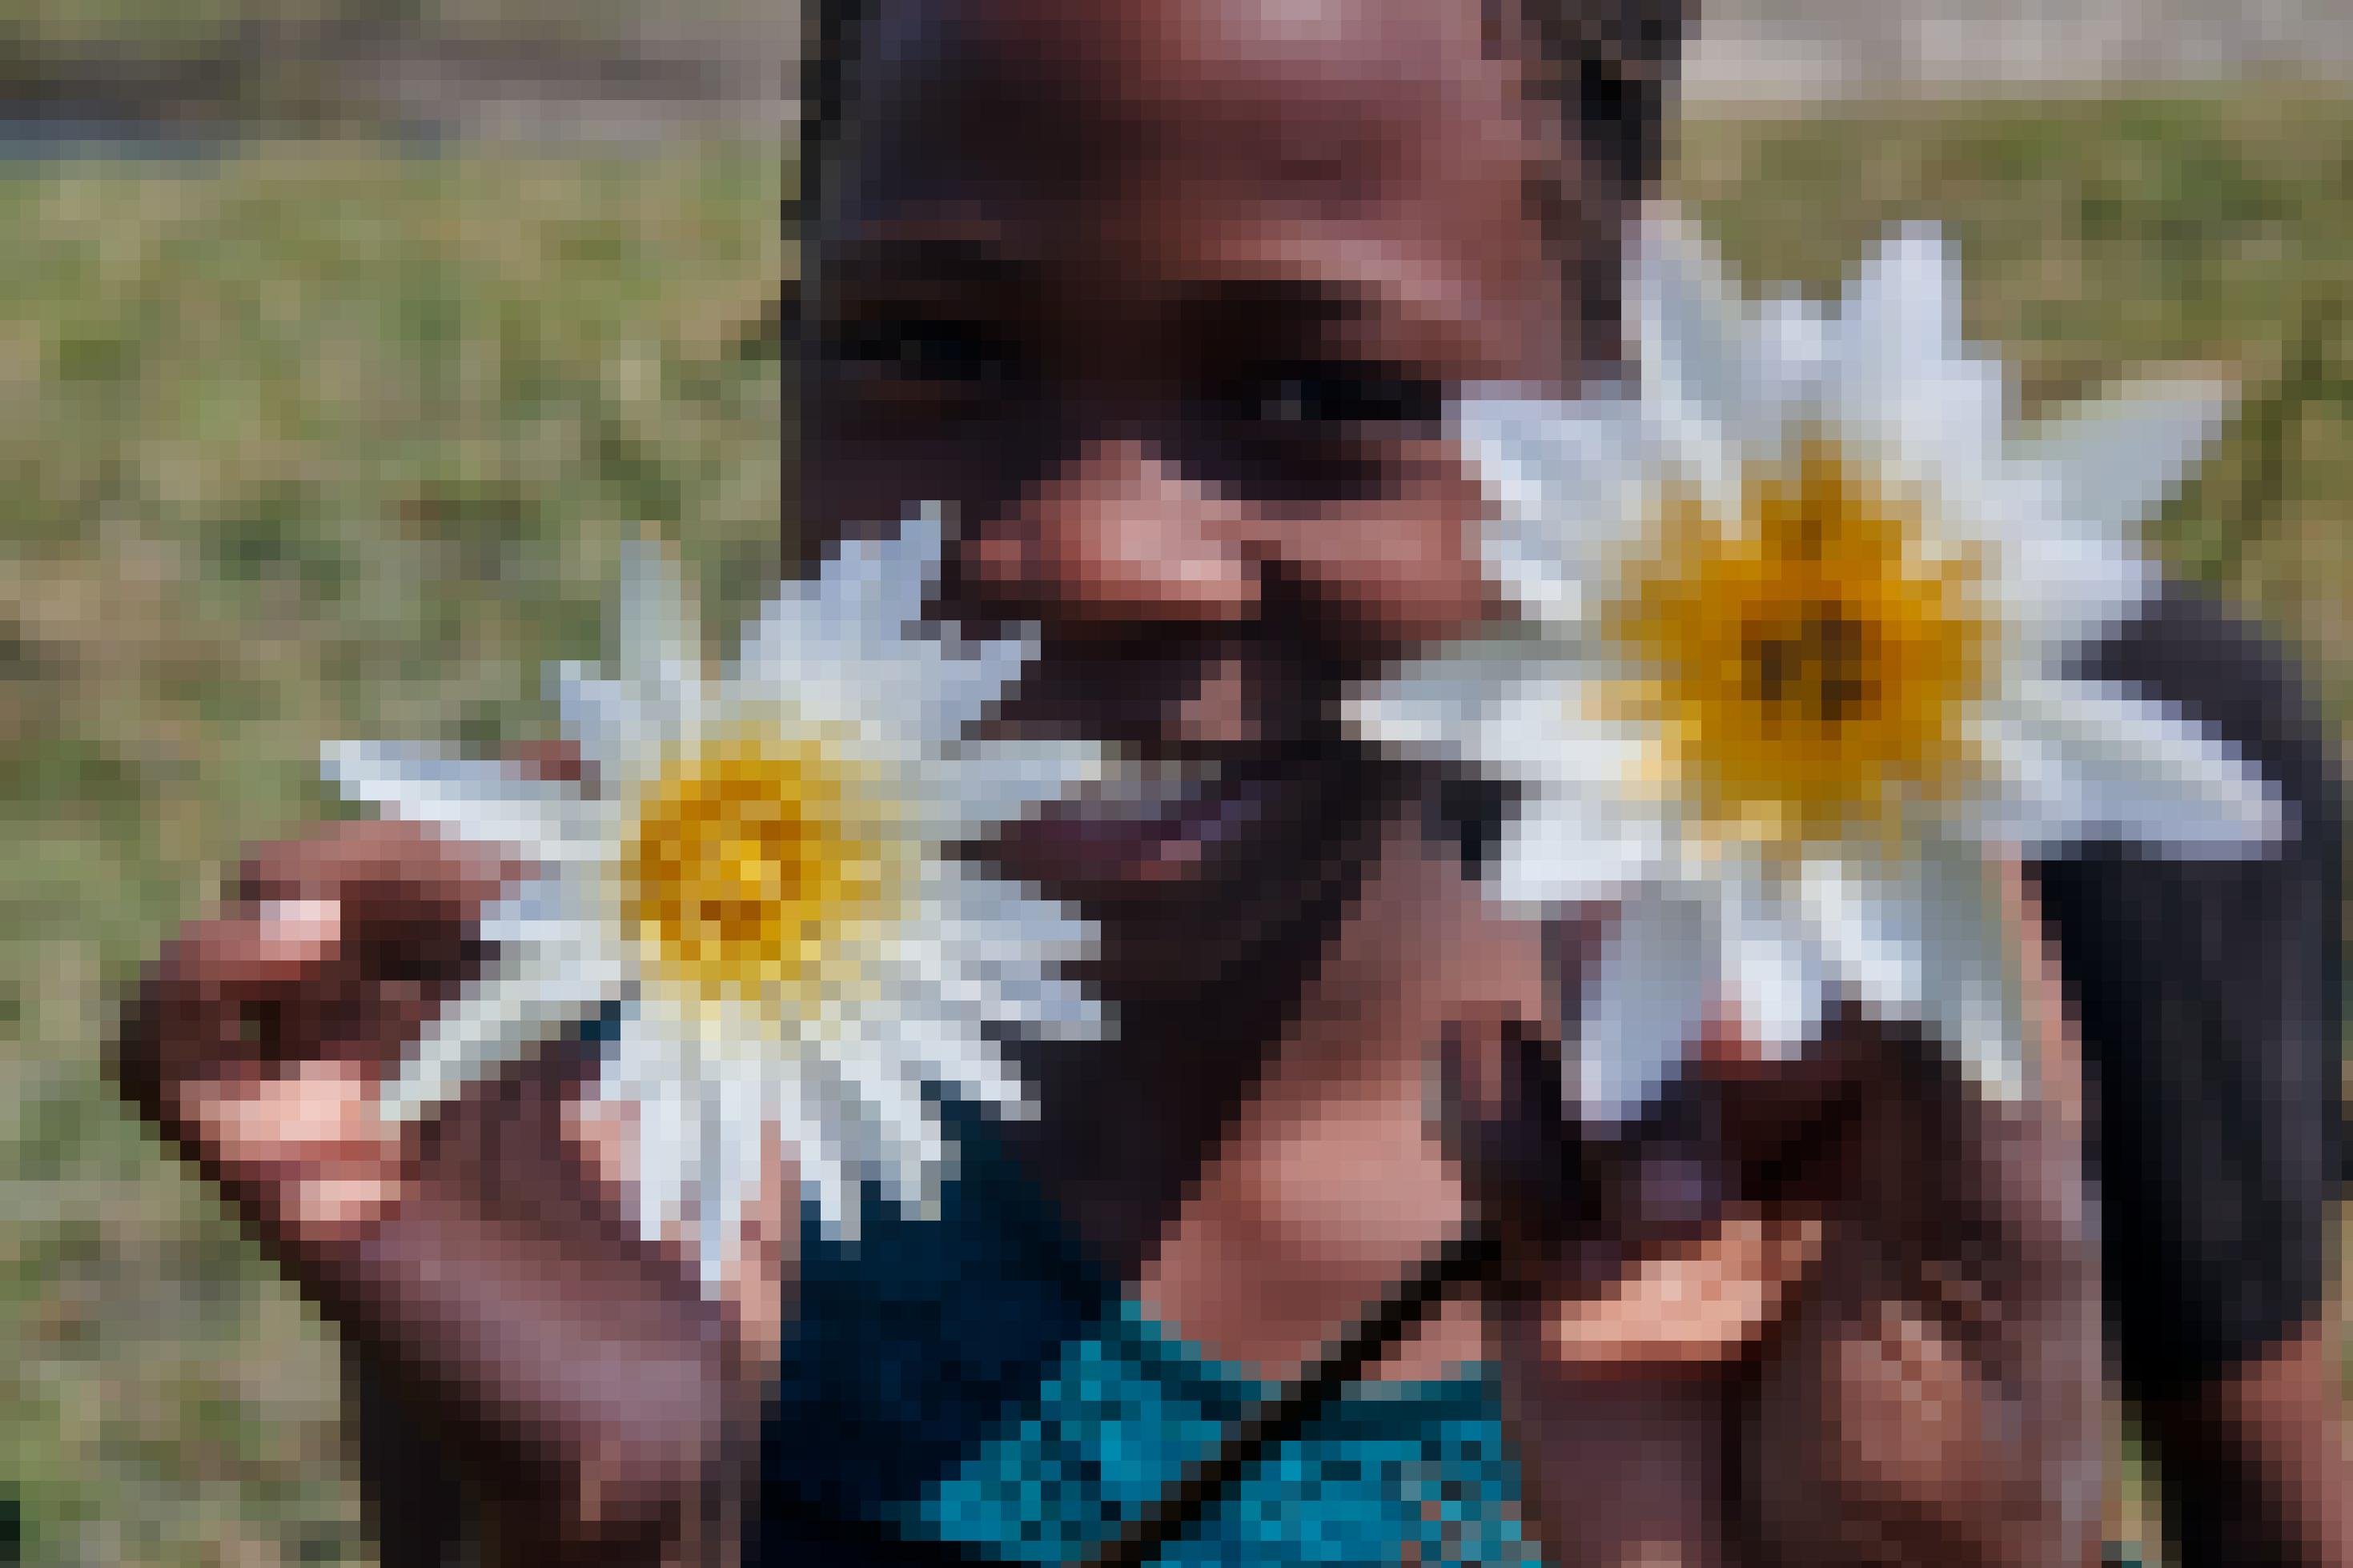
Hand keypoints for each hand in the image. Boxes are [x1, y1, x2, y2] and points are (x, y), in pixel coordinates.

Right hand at [114, 746, 788, 1559]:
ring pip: (253, 933)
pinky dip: (199, 973)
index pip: (454, 848)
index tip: (603, 781)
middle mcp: (402, 1043)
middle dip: (440, 829)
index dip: (511, 797)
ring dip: (337, 873)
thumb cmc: (708, 1246)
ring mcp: (331, 1101)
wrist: (667, 1418)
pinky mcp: (277, 1171)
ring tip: (449, 890)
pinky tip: (297, 935)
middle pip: (356, 871)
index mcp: (498, 1009)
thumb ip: (687, 933)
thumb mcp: (719, 1054)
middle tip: (541, 851)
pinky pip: (168, 1055)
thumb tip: (660, 805)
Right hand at [1441, 886, 2103, 1567]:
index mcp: (1915, 1074)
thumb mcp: (2008, 1263)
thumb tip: (1921, 858)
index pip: (1850, 896)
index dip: (1807, 851)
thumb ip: (1969, 1064)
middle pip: (1691, 915)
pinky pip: (1482, 1092)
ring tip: (1664, 1226)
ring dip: (1609, 1090)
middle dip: (1682, 973)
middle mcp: (1778, 1088)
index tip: (1769, 822)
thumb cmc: (1950, 1472)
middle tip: (1705, 1053)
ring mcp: (1646, 1145)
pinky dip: (1499, 1135)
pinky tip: (1561, 1245)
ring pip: (1575, 984)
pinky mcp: (1536, 1212)